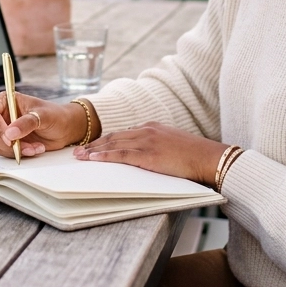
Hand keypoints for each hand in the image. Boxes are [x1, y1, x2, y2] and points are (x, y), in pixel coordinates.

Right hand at [0, 93, 88, 157]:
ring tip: (34, 148)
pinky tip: (34, 150)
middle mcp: (3, 115)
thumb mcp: (43, 116)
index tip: (8, 137)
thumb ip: (26, 123)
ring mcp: (6, 130)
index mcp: (7, 101)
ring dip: (15, 150)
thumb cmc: (55, 116)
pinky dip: (19, 154)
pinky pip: (5, 152)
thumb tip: (10, 133)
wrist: (66, 129)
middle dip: (8, 142)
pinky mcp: (11, 143)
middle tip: (24, 146)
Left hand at [73, 122, 228, 185]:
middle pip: (113, 136)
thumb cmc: (194, 156)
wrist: (208, 157)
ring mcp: (146, 141)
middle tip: (77, 150)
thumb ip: (157, 145)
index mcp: (152, 127)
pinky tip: (94, 159)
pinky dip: (105, 156)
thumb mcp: (173, 144)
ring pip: (113, 143)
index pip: (122, 133)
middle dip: (93, 144)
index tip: (92, 145)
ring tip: (79, 156)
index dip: (105, 139)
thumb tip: (146, 155)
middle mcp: (146, 130)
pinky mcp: (148, 154)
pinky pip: (121, 154)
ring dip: (93, 150)